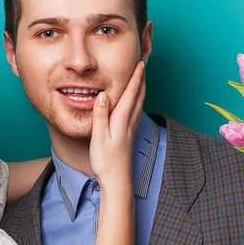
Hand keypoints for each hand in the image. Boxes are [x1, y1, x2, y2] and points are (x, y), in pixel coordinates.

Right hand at [89, 61, 145, 189]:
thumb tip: (103, 95)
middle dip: (142, 79)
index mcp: (121, 121)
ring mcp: (131, 129)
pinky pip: (136, 112)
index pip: (130, 94)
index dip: (135, 78)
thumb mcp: (98, 138)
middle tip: (144, 64)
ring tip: (142, 78)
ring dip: (141, 89)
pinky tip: (136, 102)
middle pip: (139, 96)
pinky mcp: (129, 136)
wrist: (117, 181)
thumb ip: (100, 115)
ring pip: (139, 104)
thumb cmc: (106, 162)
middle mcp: (129, 123)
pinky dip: (138, 101)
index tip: (140, 63)